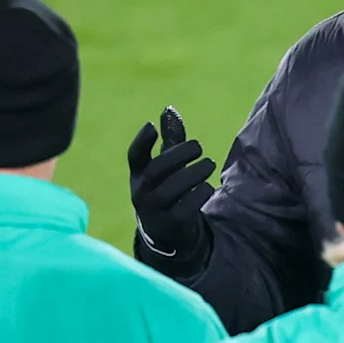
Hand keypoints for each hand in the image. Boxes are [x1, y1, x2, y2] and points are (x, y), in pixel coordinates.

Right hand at [127, 109, 215, 273]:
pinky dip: (198, 195)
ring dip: (193, 173)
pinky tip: (207, 187)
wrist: (165, 233)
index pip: (135, 156)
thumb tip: (169, 109)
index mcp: (139, 174)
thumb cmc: (166, 189)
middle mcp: (142, 192)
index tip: (151, 126)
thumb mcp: (165, 166)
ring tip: (209, 164)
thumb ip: (169, 140)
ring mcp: (154, 210)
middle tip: (199, 147)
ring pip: (171, 189)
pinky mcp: (171, 225)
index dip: (141, 141)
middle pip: (156, 170)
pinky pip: (185, 209)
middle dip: (178, 155)